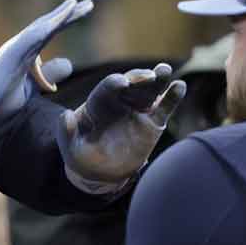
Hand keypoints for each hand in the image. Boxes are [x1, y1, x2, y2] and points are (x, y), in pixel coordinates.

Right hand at [0, 0, 91, 141]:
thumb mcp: (30, 88)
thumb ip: (47, 75)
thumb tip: (69, 63)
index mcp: (25, 54)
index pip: (49, 33)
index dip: (66, 20)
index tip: (84, 8)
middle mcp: (19, 47)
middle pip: (46, 26)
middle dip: (67, 14)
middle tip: (88, 4)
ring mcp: (12, 51)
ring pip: (38, 30)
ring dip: (56, 18)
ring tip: (74, 6)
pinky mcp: (6, 58)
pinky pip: (26, 42)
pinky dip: (40, 32)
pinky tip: (55, 23)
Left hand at [57, 63, 185, 187]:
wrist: (101, 174)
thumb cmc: (83, 157)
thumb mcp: (70, 148)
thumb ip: (67, 132)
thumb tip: (66, 116)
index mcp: (98, 103)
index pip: (106, 89)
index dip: (113, 84)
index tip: (120, 82)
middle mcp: (119, 102)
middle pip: (131, 84)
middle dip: (139, 77)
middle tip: (149, 74)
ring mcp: (137, 110)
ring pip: (149, 91)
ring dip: (158, 79)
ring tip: (165, 70)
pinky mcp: (153, 123)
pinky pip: (164, 107)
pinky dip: (172, 97)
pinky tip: (179, 86)